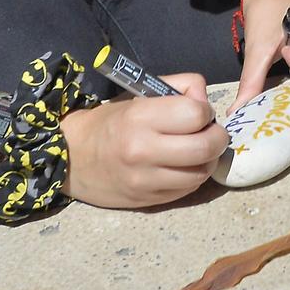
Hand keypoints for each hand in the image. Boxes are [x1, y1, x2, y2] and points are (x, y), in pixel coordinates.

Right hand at [58, 73, 227, 208]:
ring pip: (201, 173)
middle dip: (217, 137)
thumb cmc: (110, 121)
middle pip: (205, 147)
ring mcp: (146, 180)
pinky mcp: (149, 201)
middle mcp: (143, 150)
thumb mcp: (139, 93)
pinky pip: (188, 190)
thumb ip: (178, 88)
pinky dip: (193, 177)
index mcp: (140, 117)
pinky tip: (183, 166)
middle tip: (210, 132)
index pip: (196, 114)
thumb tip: (206, 101)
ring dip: (207, 160)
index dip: (205, 111)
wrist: (72, 159)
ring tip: (197, 150)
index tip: (198, 112)